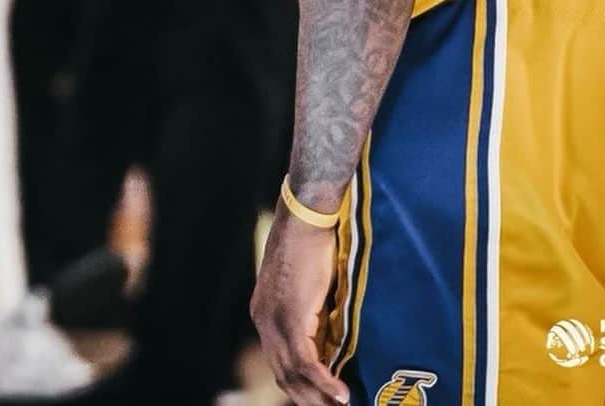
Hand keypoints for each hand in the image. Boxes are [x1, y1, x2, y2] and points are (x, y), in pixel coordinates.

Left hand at [251, 201, 349, 405]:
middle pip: (283, 374)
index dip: (298, 385)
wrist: (307, 217)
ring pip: (293, 373)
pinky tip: (341, 394)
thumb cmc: (311, 242)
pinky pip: (306, 362)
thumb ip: (311, 312)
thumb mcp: (308, 285)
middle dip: (308, 397)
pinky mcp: (291, 317)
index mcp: (264, 312)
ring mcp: (274, 320)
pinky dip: (325, 381)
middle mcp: (263, 320)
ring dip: (318, 395)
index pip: (278, 361)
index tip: (319, 399)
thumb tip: (330, 335)